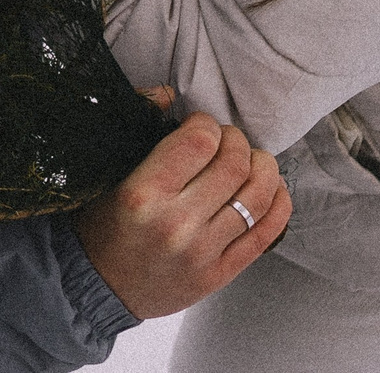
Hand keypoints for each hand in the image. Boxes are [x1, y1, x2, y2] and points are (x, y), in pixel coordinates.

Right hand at [70, 91, 289, 318]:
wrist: (100, 287)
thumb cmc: (103, 225)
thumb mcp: (109, 174)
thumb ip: (140, 132)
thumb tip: (170, 93)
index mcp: (143, 193)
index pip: (198, 141)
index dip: (206, 123)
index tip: (200, 126)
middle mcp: (176, 223)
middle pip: (234, 163)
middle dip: (236, 141)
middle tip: (226, 141)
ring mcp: (203, 252)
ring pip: (258, 195)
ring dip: (263, 167)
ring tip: (252, 161)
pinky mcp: (221, 274)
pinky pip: (267, 232)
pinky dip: (278, 203)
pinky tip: (272, 189)